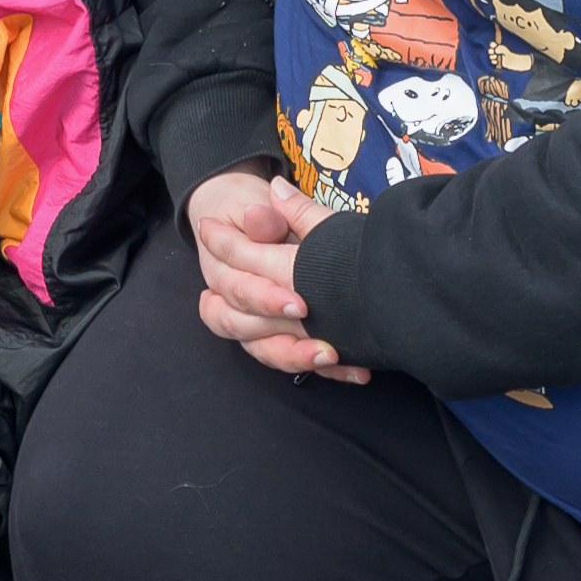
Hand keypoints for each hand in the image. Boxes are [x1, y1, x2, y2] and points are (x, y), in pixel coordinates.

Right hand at [187, 165, 368, 380]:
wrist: (257, 228)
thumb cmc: (259, 219)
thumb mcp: (259, 209)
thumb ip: (264, 217)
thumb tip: (264, 210)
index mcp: (223, 270)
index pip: (235, 290)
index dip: (263, 298)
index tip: (298, 302)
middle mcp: (233, 303)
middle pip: (242, 326)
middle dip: (281, 331)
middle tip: (318, 334)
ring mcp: (256, 326)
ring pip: (264, 351)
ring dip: (296, 356)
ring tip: (330, 354)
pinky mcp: (283, 341)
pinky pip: (299, 362)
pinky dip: (328, 371)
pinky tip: (357, 370)